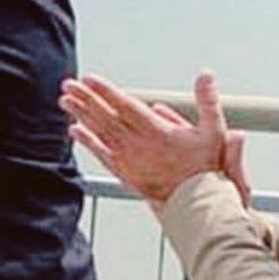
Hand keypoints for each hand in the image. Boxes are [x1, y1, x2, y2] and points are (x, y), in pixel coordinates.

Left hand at [59, 72, 231, 206]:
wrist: (195, 203)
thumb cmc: (203, 168)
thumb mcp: (213, 131)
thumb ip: (207, 101)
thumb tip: (206, 76)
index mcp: (155, 130)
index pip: (124, 105)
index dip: (105, 90)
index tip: (88, 79)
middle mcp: (137, 143)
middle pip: (105, 116)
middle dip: (85, 98)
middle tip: (68, 85)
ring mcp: (128, 158)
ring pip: (99, 132)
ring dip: (81, 115)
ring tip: (65, 101)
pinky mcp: (124, 172)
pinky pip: (101, 154)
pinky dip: (87, 141)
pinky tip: (76, 131)